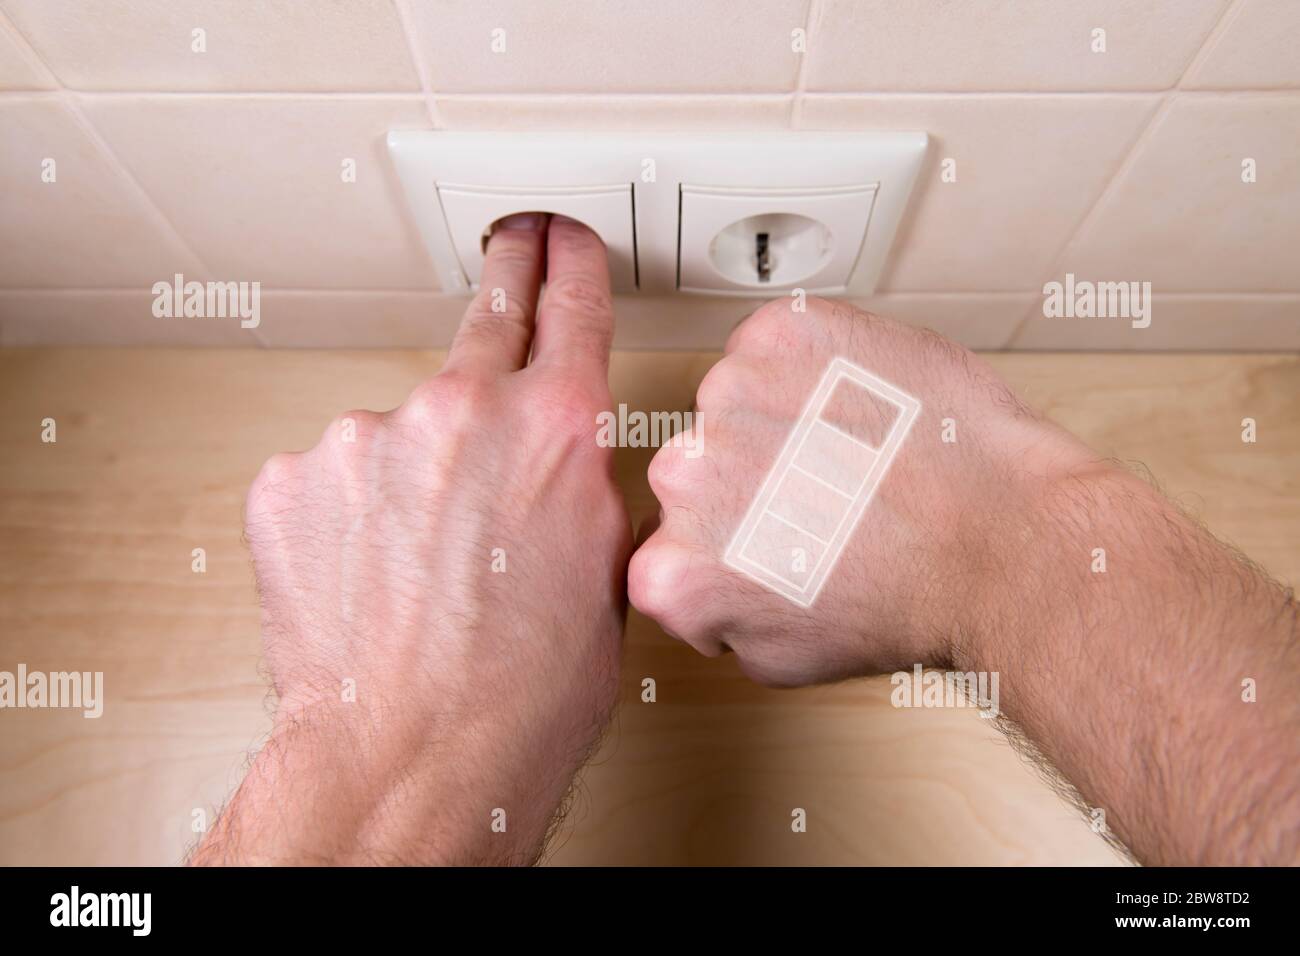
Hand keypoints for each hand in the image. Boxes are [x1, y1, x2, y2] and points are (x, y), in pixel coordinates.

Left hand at [194, 214, 629, 864]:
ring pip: (401, 428)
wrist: (411, 757)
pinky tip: (370, 573)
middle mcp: (461, 411)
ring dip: (413, 471)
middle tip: (511, 247)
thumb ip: (580, 490)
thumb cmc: (518, 695)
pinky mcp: (294, 478)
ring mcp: (367, 439)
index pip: (570, 305)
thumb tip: (561, 469)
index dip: (570, 262)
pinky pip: (332, 475)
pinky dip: (349, 512)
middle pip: (486, 319)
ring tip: (423, 563)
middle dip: (507, 275)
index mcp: (555, 430)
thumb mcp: (605, 577)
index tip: (561, 239)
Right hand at [629, 296, 1092, 685]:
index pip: (669, 545)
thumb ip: (719, 616)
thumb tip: (716, 583)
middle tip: (824, 497)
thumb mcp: (785, 658)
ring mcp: (729, 393)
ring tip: (856, 451)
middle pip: (698, 466)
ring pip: (736, 401)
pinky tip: (864, 404)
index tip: (771, 545)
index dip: (725, 546)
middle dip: (748, 479)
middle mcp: (683, 475)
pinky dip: (815, 364)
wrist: (1000, 538)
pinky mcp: (781, 334)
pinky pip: (777, 343)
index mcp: (669, 571)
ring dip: (780, 417)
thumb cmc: (911, 602)